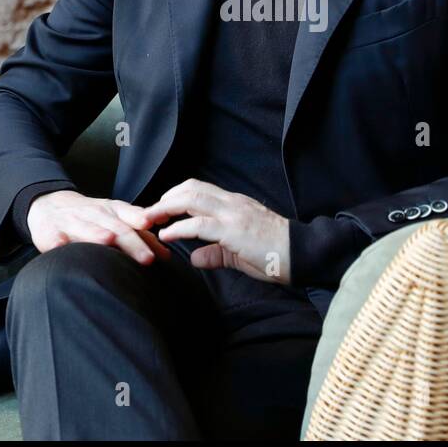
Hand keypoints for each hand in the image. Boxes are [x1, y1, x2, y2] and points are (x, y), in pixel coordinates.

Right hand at [28, 190, 176, 264]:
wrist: (50, 206)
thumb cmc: (89, 217)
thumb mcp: (115, 217)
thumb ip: (140, 234)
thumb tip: (166, 253)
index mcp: (111, 211)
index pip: (130, 219)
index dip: (142, 222)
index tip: (153, 229)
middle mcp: (94, 214)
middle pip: (115, 228)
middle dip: (131, 243)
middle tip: (147, 258)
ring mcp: (71, 222)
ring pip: (85, 228)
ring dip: (96, 233)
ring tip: (108, 239)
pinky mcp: (50, 232)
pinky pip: (53, 238)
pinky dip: (57, 241)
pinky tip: (60, 245)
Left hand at [149, 179, 290, 284]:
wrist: (302, 253)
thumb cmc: (275, 253)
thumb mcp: (240, 252)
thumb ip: (216, 252)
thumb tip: (195, 257)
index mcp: (234, 204)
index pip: (198, 189)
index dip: (174, 196)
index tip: (158, 210)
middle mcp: (231, 203)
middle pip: (189, 189)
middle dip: (163, 199)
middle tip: (145, 214)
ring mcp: (233, 214)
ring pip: (191, 199)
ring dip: (165, 208)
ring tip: (148, 220)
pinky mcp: (234, 230)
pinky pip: (200, 224)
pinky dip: (179, 227)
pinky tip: (166, 234)